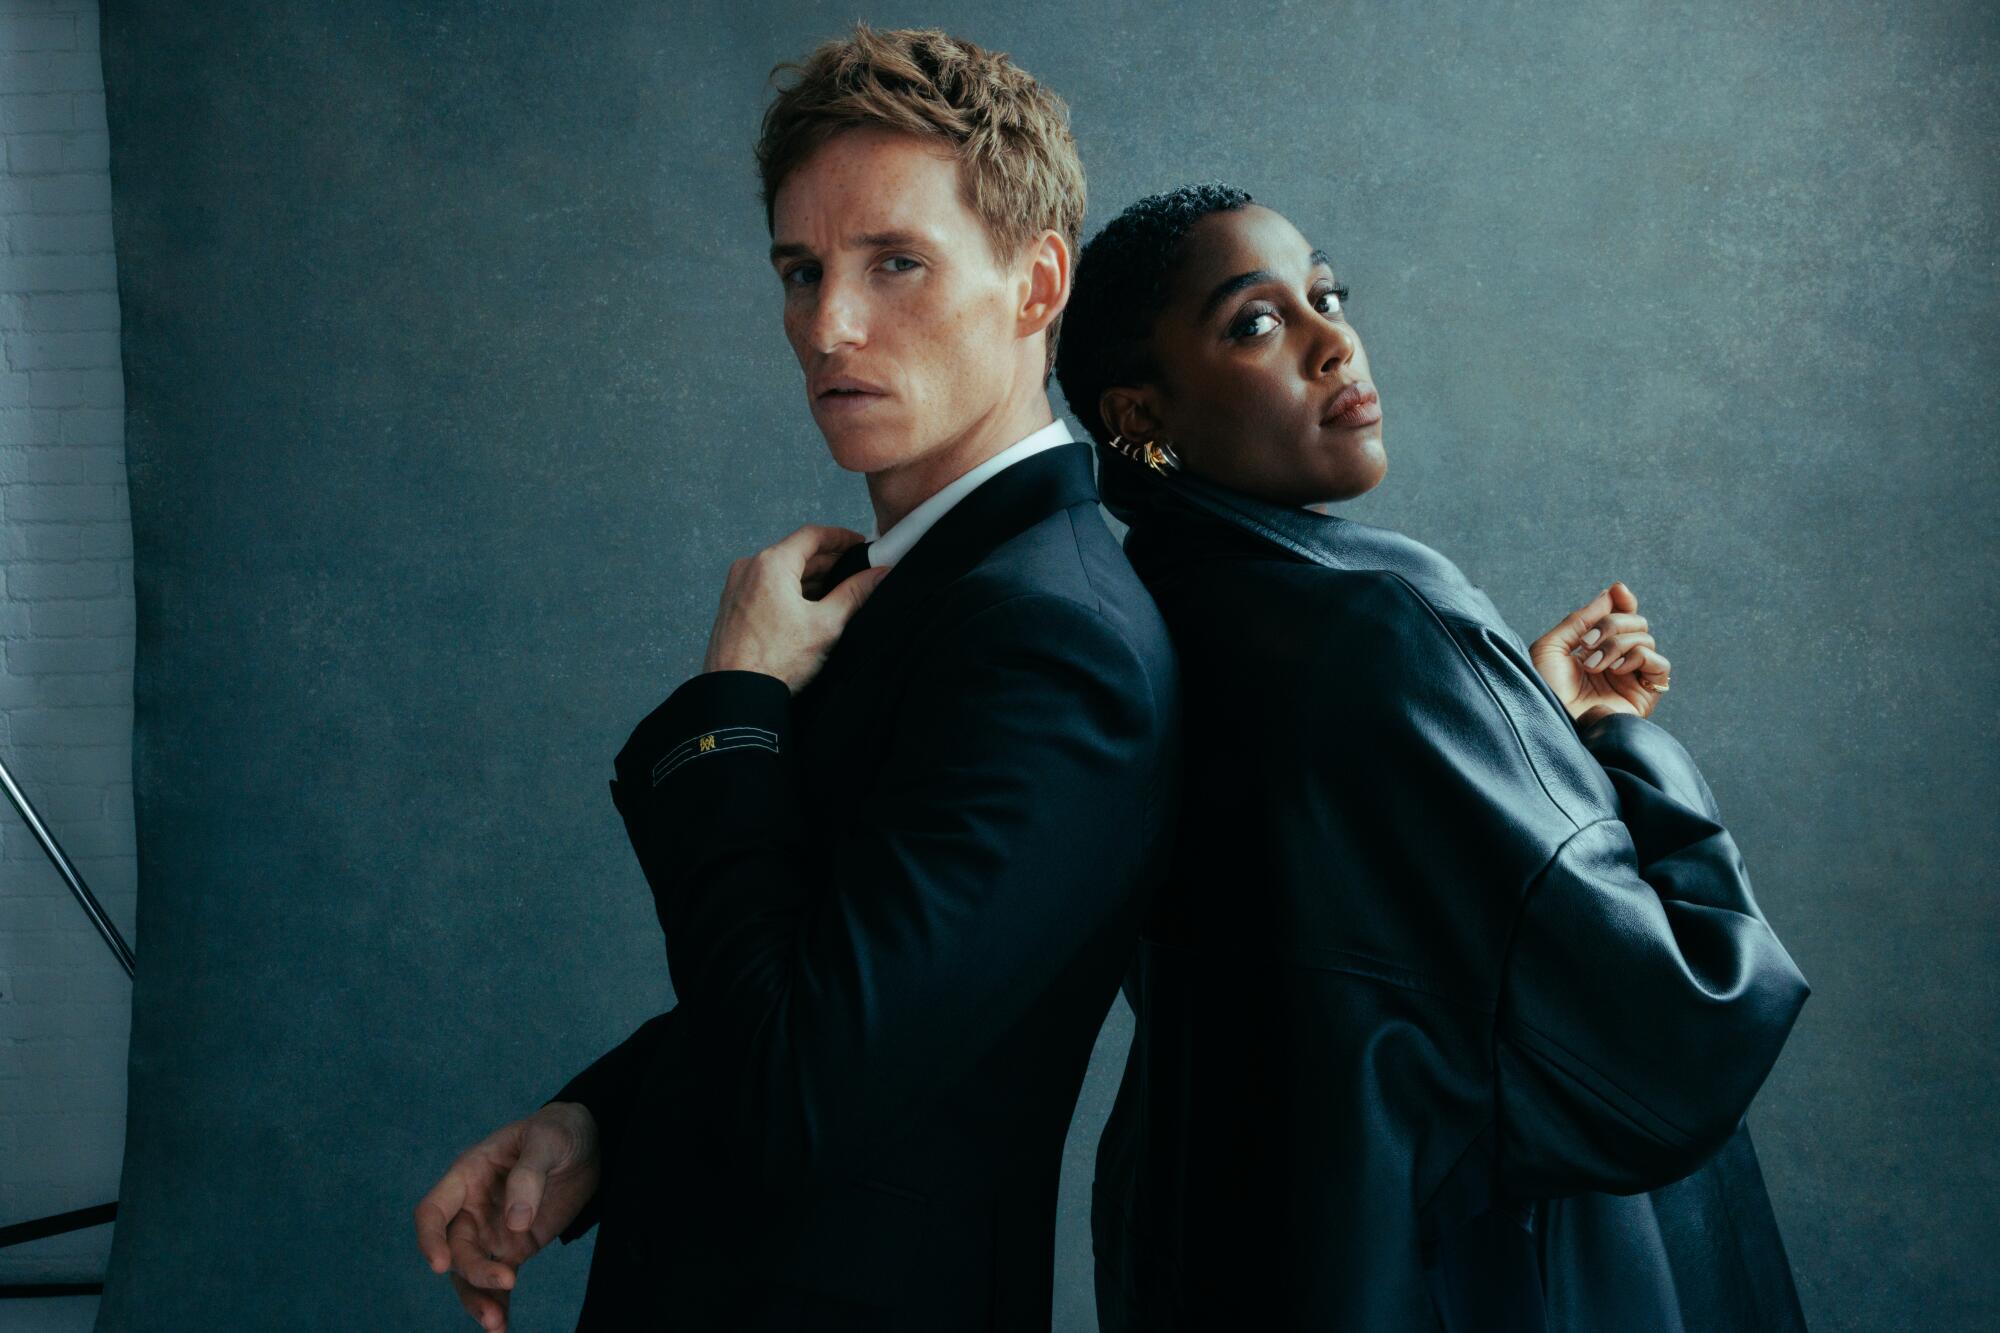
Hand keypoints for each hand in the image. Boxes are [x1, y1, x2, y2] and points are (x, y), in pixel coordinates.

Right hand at [413, 1101, 600, 1331]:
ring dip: (479, 1299)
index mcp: (468, 1176)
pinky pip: (499, 1281)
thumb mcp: (547, 1140)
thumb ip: (528, 1176)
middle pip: (456, 1249)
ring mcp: (492, 1231)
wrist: (588, 1143)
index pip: (432, 1211)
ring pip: (470, 1273)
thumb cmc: (558, 1131)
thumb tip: (515, 1221)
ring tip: (497, 1324)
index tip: (441, 1264)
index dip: (430, 1238)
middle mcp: (472, 1208)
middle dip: (473, 1271)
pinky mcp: (515, 1248)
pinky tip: (503, 1328)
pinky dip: (499, 1304)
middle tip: (506, 1281)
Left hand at [702, 524, 893, 692]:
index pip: (812, 535)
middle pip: (796, 553)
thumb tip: (880, 574)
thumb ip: (855, 593)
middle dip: (828, 560)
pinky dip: (790, 590)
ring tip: (837, 591)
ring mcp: (737, 587)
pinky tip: (809, 608)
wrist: (736, 696)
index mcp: (771, 564)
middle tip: (856, 570)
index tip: (861, 543)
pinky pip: (766, 587)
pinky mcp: (733, 607)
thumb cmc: (775, 661)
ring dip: (809, 577)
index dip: (841, 537)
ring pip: (781, 571)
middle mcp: (749, 568)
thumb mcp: (826, 625)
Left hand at [1530, 580, 1672, 721]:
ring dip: (1617, 644)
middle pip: (1636, 623)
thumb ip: (1580, 618)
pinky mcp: (1644, 697)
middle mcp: (1615, 662)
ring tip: (1592, 665)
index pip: (1621, 618)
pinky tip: (1615, 670)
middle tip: (1586, 644)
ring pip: (1646, 640)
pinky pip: (1660, 665)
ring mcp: (1631, 679)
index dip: (1623, 602)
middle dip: (1611, 624)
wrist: (1550, 722)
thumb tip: (1611, 593)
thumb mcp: (1552, 646)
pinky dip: (1639, 657)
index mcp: (1594, 650)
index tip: (1618, 591)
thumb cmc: (1543, 689)